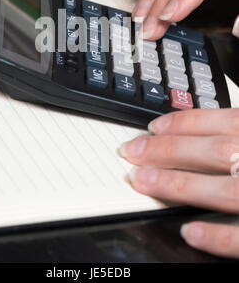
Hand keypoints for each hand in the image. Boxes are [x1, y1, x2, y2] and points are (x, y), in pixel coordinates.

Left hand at [118, 108, 238, 258]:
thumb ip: (234, 134)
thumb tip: (192, 135)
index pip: (220, 122)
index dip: (182, 123)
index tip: (151, 128)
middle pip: (214, 151)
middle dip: (167, 150)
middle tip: (130, 152)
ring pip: (224, 190)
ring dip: (177, 184)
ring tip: (140, 181)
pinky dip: (217, 235)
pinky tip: (188, 231)